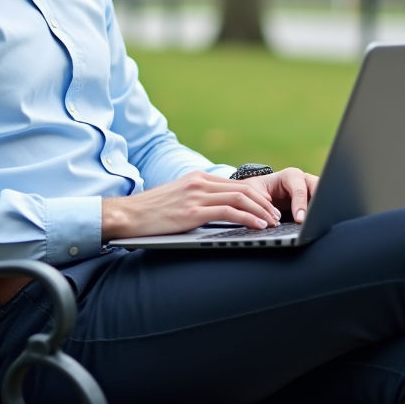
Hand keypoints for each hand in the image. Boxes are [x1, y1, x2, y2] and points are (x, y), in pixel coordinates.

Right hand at [101, 170, 281, 240]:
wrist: (129, 214)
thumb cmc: (152, 211)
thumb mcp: (178, 198)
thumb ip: (198, 199)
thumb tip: (219, 211)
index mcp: (197, 177)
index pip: (235, 184)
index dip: (256, 196)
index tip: (267, 208)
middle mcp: (199, 182)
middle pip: (243, 188)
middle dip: (264, 203)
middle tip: (275, 216)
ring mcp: (196, 195)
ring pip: (240, 198)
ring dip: (260, 211)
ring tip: (271, 222)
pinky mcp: (193, 211)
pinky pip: (229, 212)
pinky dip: (248, 218)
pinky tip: (257, 226)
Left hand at [237, 168, 317, 225]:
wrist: (263, 191)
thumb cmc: (259, 190)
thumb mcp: (255, 192)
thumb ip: (261, 201)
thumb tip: (272, 218)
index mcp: (291, 175)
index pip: (299, 190)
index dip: (300, 205)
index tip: (300, 220)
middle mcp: (305, 180)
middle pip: (318, 189)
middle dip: (317, 204)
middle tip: (313, 221)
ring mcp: (312, 190)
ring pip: (324, 197)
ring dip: (322, 209)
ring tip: (319, 223)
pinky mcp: (315, 201)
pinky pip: (322, 207)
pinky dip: (321, 214)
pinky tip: (319, 225)